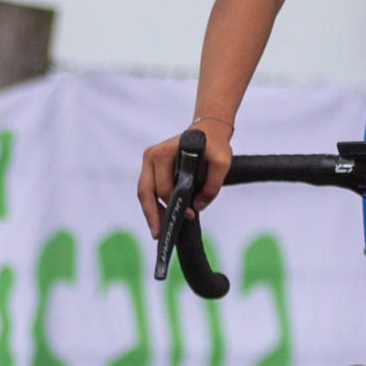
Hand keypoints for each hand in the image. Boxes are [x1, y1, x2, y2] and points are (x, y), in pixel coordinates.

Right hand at [137, 122, 233, 239]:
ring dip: (150, 211)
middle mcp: (151, 155)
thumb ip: (212, 186)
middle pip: (145, 191)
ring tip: (158, 230)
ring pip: (144, 192)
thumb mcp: (222, 163)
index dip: (175, 204)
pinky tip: (160, 217)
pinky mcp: (151, 166)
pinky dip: (153, 204)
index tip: (190, 215)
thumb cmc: (214, 145)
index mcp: (164, 153)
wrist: (207, 131)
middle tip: (158, 234)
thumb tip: (197, 206)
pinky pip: (148, 189)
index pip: (164, 187)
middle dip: (151, 214)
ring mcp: (149, 160)